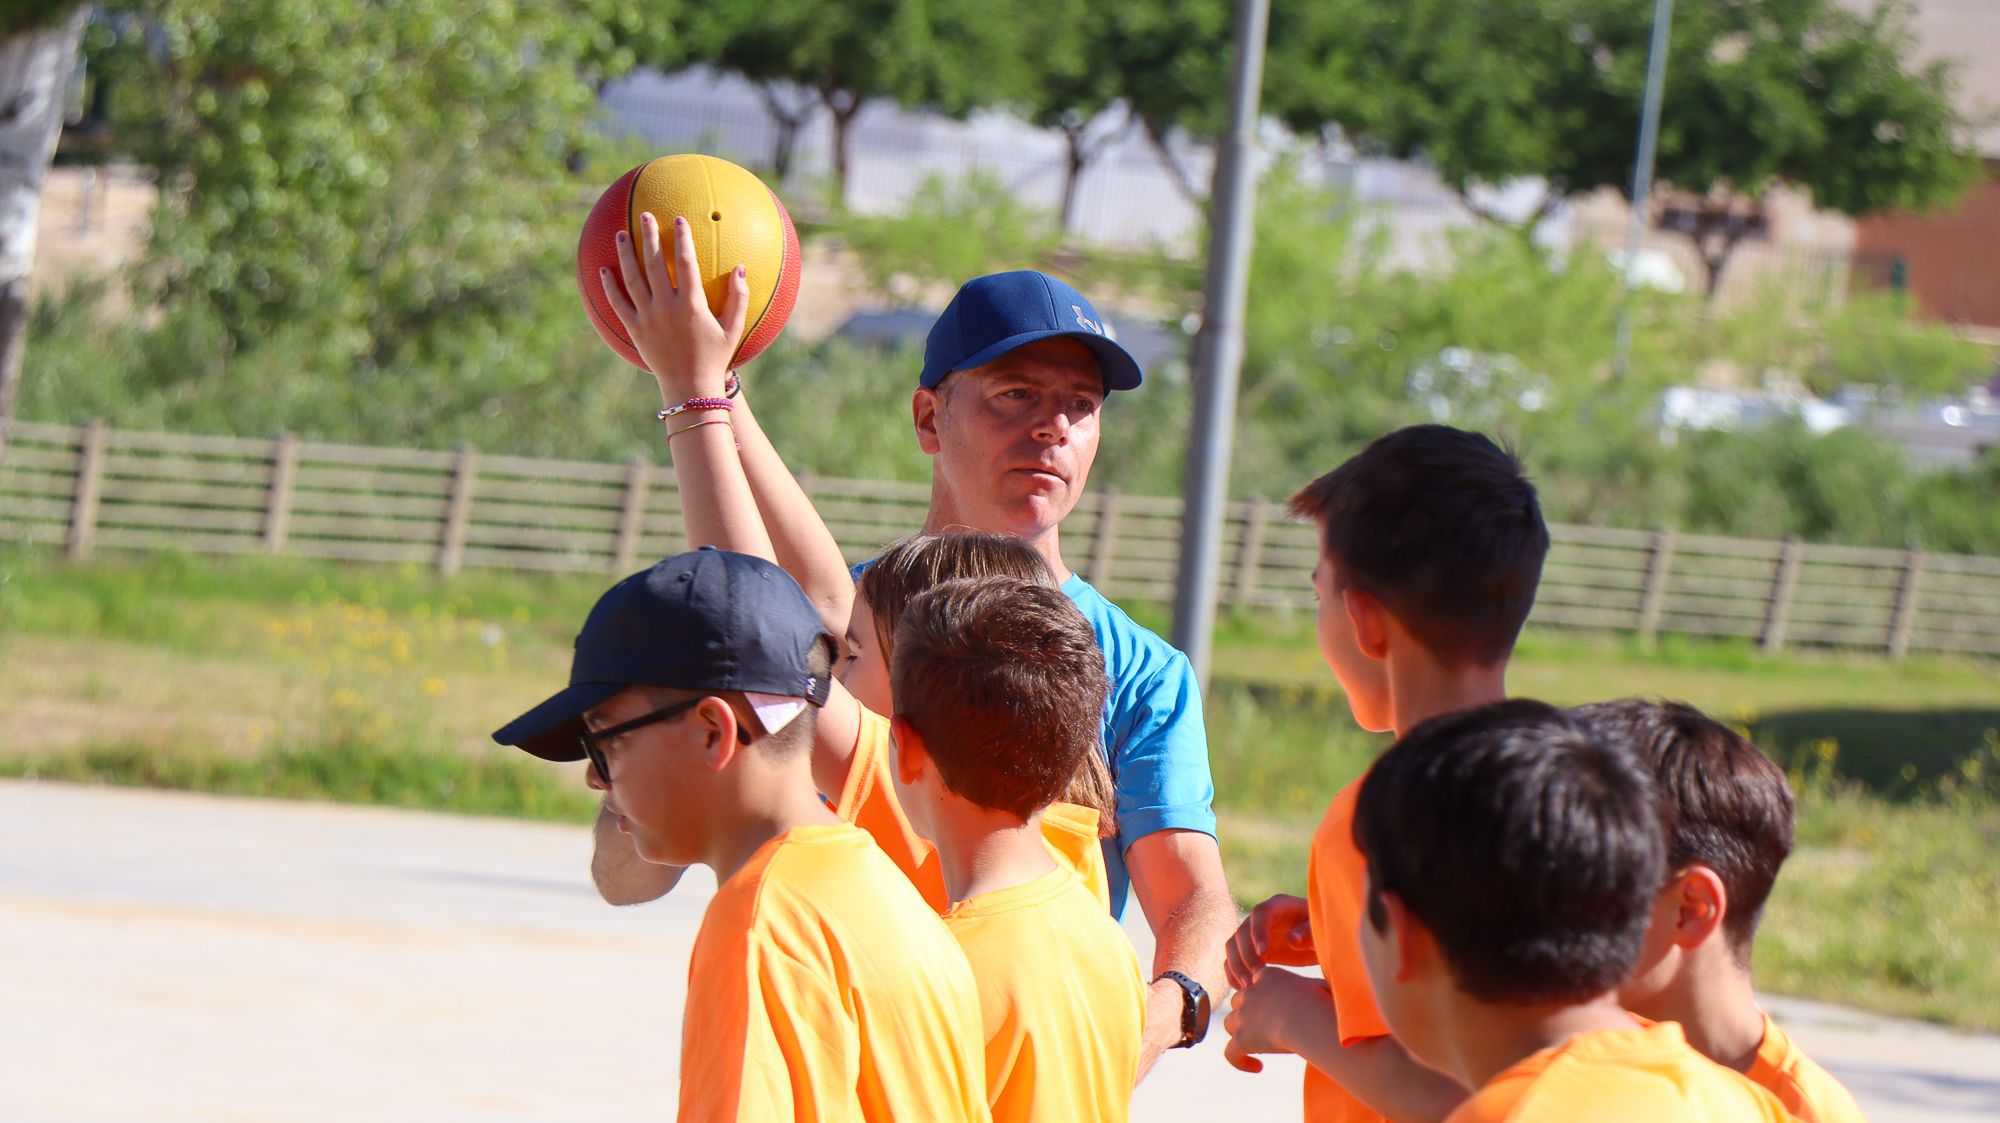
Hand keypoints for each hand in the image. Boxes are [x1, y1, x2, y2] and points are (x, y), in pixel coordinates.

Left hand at [599, 211, 746, 403]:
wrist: (690, 388)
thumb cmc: (716, 358)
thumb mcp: (733, 329)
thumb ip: (739, 298)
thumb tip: (740, 269)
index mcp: (691, 304)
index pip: (685, 262)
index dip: (682, 239)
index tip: (679, 220)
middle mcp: (666, 307)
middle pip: (653, 264)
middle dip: (649, 236)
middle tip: (645, 216)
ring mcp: (647, 318)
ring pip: (632, 279)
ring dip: (625, 254)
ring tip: (620, 233)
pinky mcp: (635, 329)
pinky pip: (618, 304)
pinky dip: (609, 286)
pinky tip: (603, 270)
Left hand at [1222, 966, 1333, 1073]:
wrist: (1309, 1017)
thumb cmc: (1323, 1002)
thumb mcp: (1322, 985)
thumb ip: (1320, 986)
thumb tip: (1333, 989)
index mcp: (1268, 976)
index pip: (1256, 983)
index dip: (1262, 997)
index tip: (1274, 1012)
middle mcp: (1250, 992)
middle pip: (1239, 1002)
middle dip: (1248, 1014)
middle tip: (1266, 1031)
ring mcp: (1243, 1015)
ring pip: (1230, 1024)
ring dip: (1241, 1034)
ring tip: (1260, 1048)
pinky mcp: (1241, 1038)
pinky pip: (1230, 1053)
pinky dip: (1240, 1061)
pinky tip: (1257, 1067)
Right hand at [1225, 893, 1315, 989]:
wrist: (1320, 943)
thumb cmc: (1323, 934)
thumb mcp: (1320, 933)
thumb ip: (1309, 934)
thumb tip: (1291, 938)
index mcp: (1279, 906)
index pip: (1261, 913)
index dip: (1258, 931)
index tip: (1263, 953)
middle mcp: (1261, 917)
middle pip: (1242, 932)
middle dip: (1246, 955)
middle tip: (1256, 976)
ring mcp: (1253, 933)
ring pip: (1233, 945)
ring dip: (1237, 965)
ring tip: (1248, 985)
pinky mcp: (1250, 949)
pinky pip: (1234, 958)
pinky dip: (1233, 972)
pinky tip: (1241, 987)